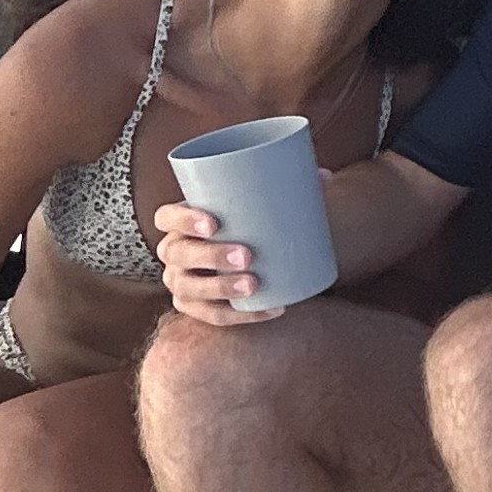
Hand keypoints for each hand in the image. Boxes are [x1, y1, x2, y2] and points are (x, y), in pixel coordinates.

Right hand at [152, 196, 296, 325]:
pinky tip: (271, 309)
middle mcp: (173, 251)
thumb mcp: (260, 206)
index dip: (183, 220)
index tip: (213, 223)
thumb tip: (324, 176)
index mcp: (180, 222)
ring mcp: (180, 281)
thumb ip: (289, 187)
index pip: (166, 217)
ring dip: (221, 288)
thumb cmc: (247, 224)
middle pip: (179, 254)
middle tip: (246, 255)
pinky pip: (214, 316)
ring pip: (191, 288)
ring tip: (253, 285)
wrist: (246, 258)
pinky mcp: (195, 307)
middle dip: (210, 256)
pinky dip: (243, 315)